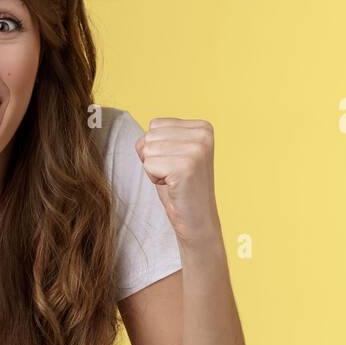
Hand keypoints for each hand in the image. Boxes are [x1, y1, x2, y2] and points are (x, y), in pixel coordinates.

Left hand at [134, 117, 221, 247]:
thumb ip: (161, 136)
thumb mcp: (173, 152)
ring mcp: (196, 150)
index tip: (175, 164)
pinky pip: (148, 164)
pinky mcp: (186, 166)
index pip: (155, 124)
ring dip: (154, 169)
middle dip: (153, 158)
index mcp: (203, 127)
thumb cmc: (180, 187)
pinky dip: (154, 178)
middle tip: (173, 174)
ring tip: (173, 180)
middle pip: (149, 136)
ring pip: (147, 150)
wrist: (197, 220)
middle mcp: (203, 135)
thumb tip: (142, 134)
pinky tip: (172, 186)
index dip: (156, 148)